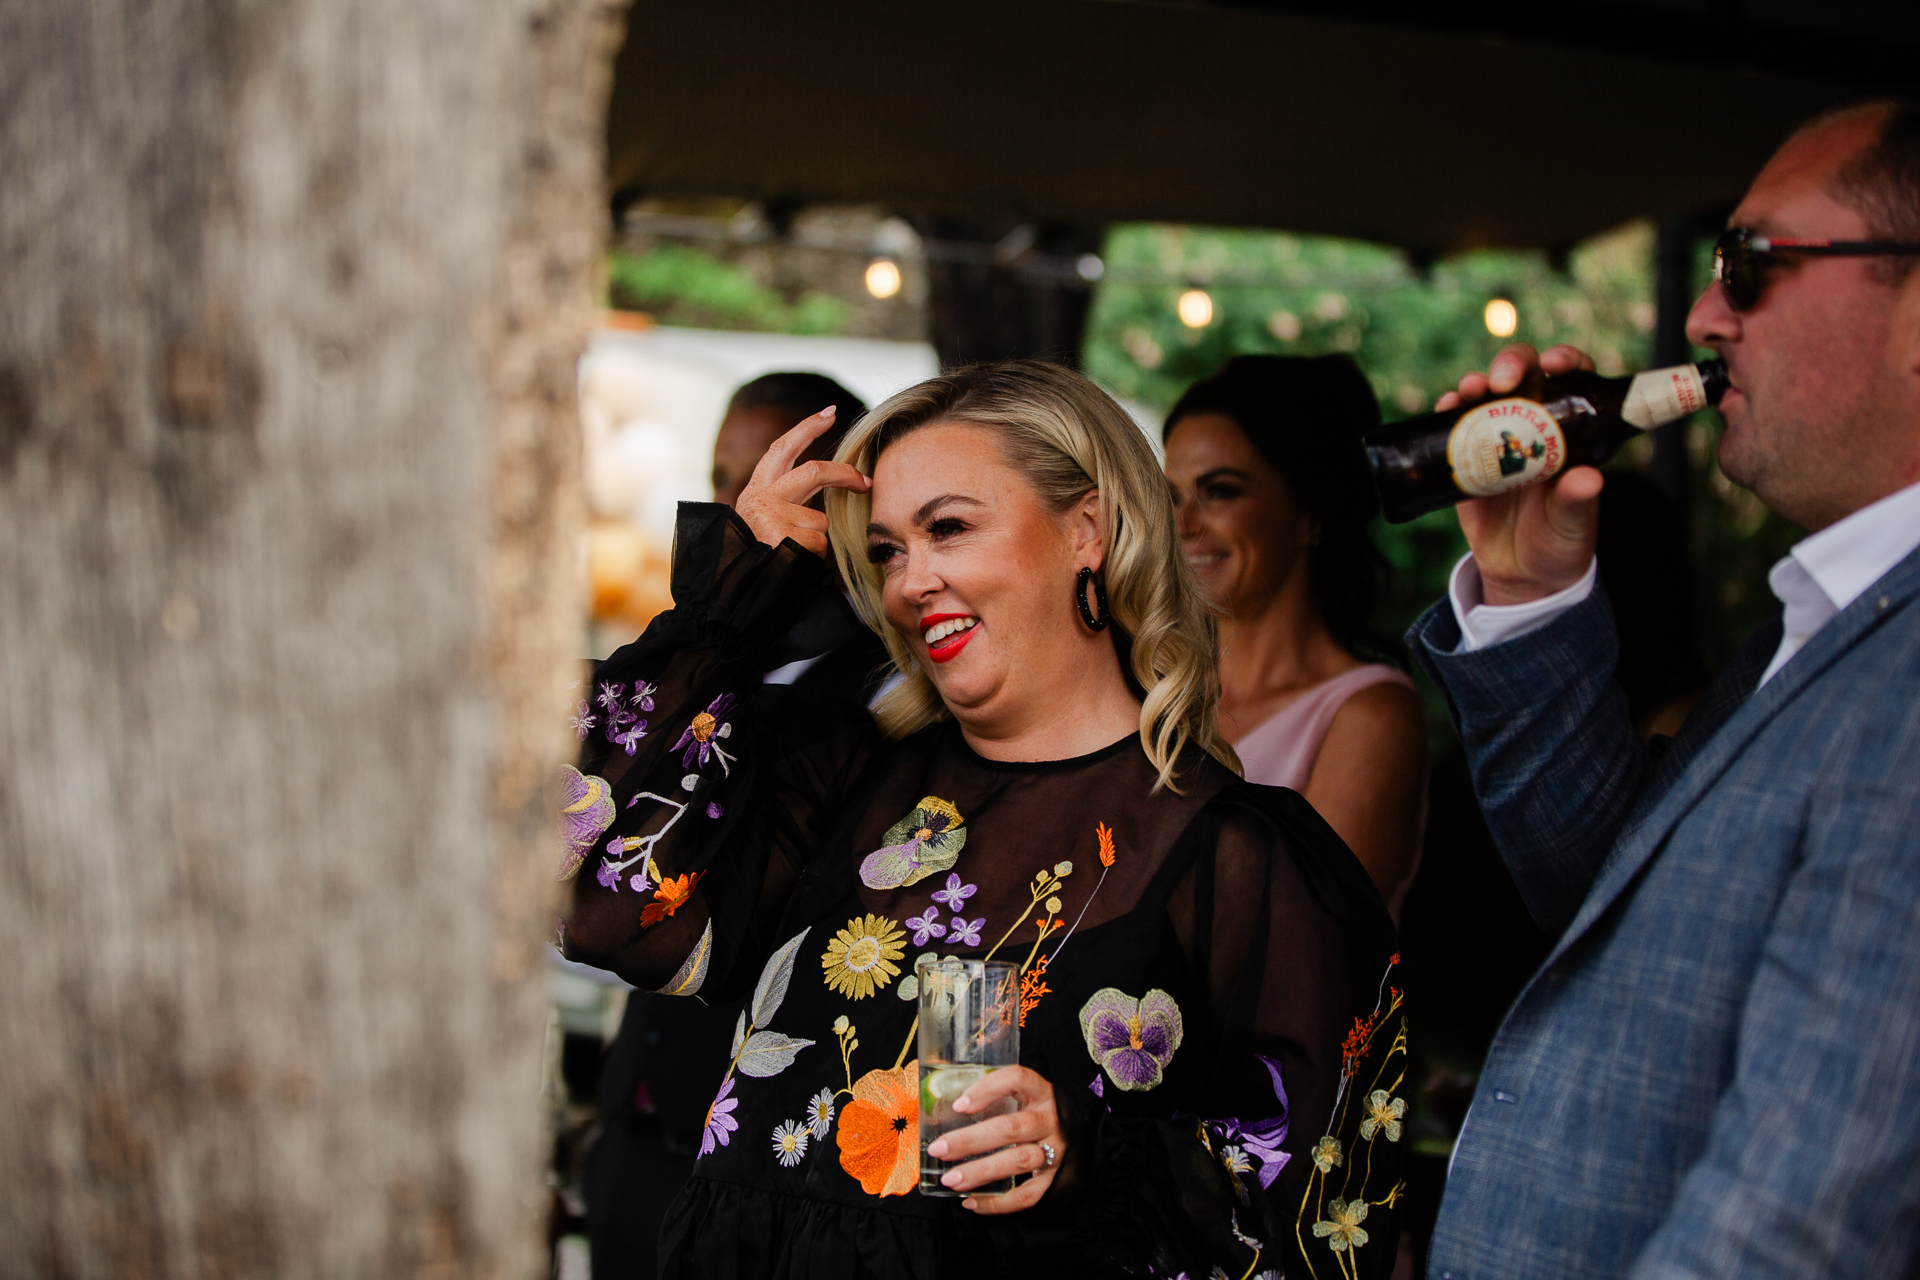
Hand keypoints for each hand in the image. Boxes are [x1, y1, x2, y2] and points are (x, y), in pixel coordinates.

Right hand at [732, 407, 870, 557]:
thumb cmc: (756, 553)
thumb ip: (789, 498)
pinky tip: (792, 562)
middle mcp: (762, 497)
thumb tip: (829, 480)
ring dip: (815, 539)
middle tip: (865, 480)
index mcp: (757, 489)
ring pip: (819, 520)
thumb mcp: (764, 518)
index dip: (806, 428)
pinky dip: (813, 556)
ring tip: (791, 553)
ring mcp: (772, 516)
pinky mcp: (783, 536)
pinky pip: (818, 543)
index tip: (830, 412)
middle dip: (843, 474)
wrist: (732, 585)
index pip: (782, 448)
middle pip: (813, 471)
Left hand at [925, 1065, 1064, 1212]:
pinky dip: (998, 1203)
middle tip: (939, 1150)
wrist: (1075, 1139)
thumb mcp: (1023, 1094)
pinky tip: (971, 1202)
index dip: (988, 1090)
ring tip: (950, 1180)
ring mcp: (1056, 1150)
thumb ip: (992, 1089)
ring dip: (981, 1172)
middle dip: (971, 1140)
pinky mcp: (1055, 1178)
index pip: (1017, 1079)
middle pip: (1011, 1128)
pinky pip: (1027, 1195)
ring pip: (1018, 1161)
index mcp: (1040, 1092)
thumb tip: (946, 1086)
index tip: (958, 1106)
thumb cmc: (1035, 1112)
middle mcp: (1051, 1119)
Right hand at [1435, 343, 1603, 605]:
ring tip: (1469, 390)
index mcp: (1571, 434)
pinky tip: (1446, 406)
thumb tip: (1589, 479)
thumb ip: (1578, 503)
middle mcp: (1535, 427)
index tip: (1555, 365)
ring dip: (1477, 382)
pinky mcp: (1469, 458)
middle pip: (1526, 376)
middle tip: (1503, 379)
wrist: (1520, 574)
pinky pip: (1455, 424)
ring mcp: (1499, 439)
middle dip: (1513, 364)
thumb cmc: (1558, 545)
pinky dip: (1448, 409)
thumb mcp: (1572, 526)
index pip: (1573, 382)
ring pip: (1488, 393)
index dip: (1565, 362)